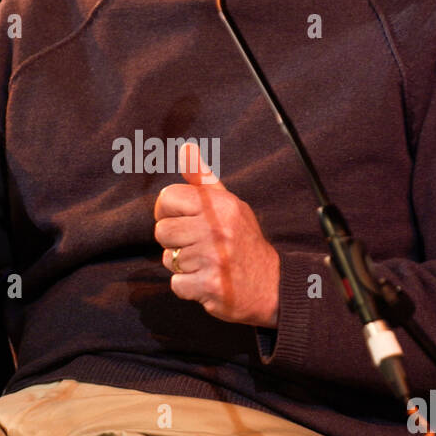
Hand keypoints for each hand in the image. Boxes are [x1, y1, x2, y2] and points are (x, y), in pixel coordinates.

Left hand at [153, 141, 280, 326]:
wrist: (273, 286)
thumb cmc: (245, 242)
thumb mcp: (231, 205)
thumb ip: (204, 179)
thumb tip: (185, 148)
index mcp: (220, 205)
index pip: (168, 197)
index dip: (167, 211)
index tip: (179, 220)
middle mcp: (217, 228)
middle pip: (162, 231)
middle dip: (175, 242)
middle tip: (198, 246)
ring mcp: (213, 257)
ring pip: (168, 258)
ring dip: (183, 265)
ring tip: (206, 263)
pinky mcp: (209, 284)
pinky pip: (176, 283)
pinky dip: (188, 287)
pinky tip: (207, 280)